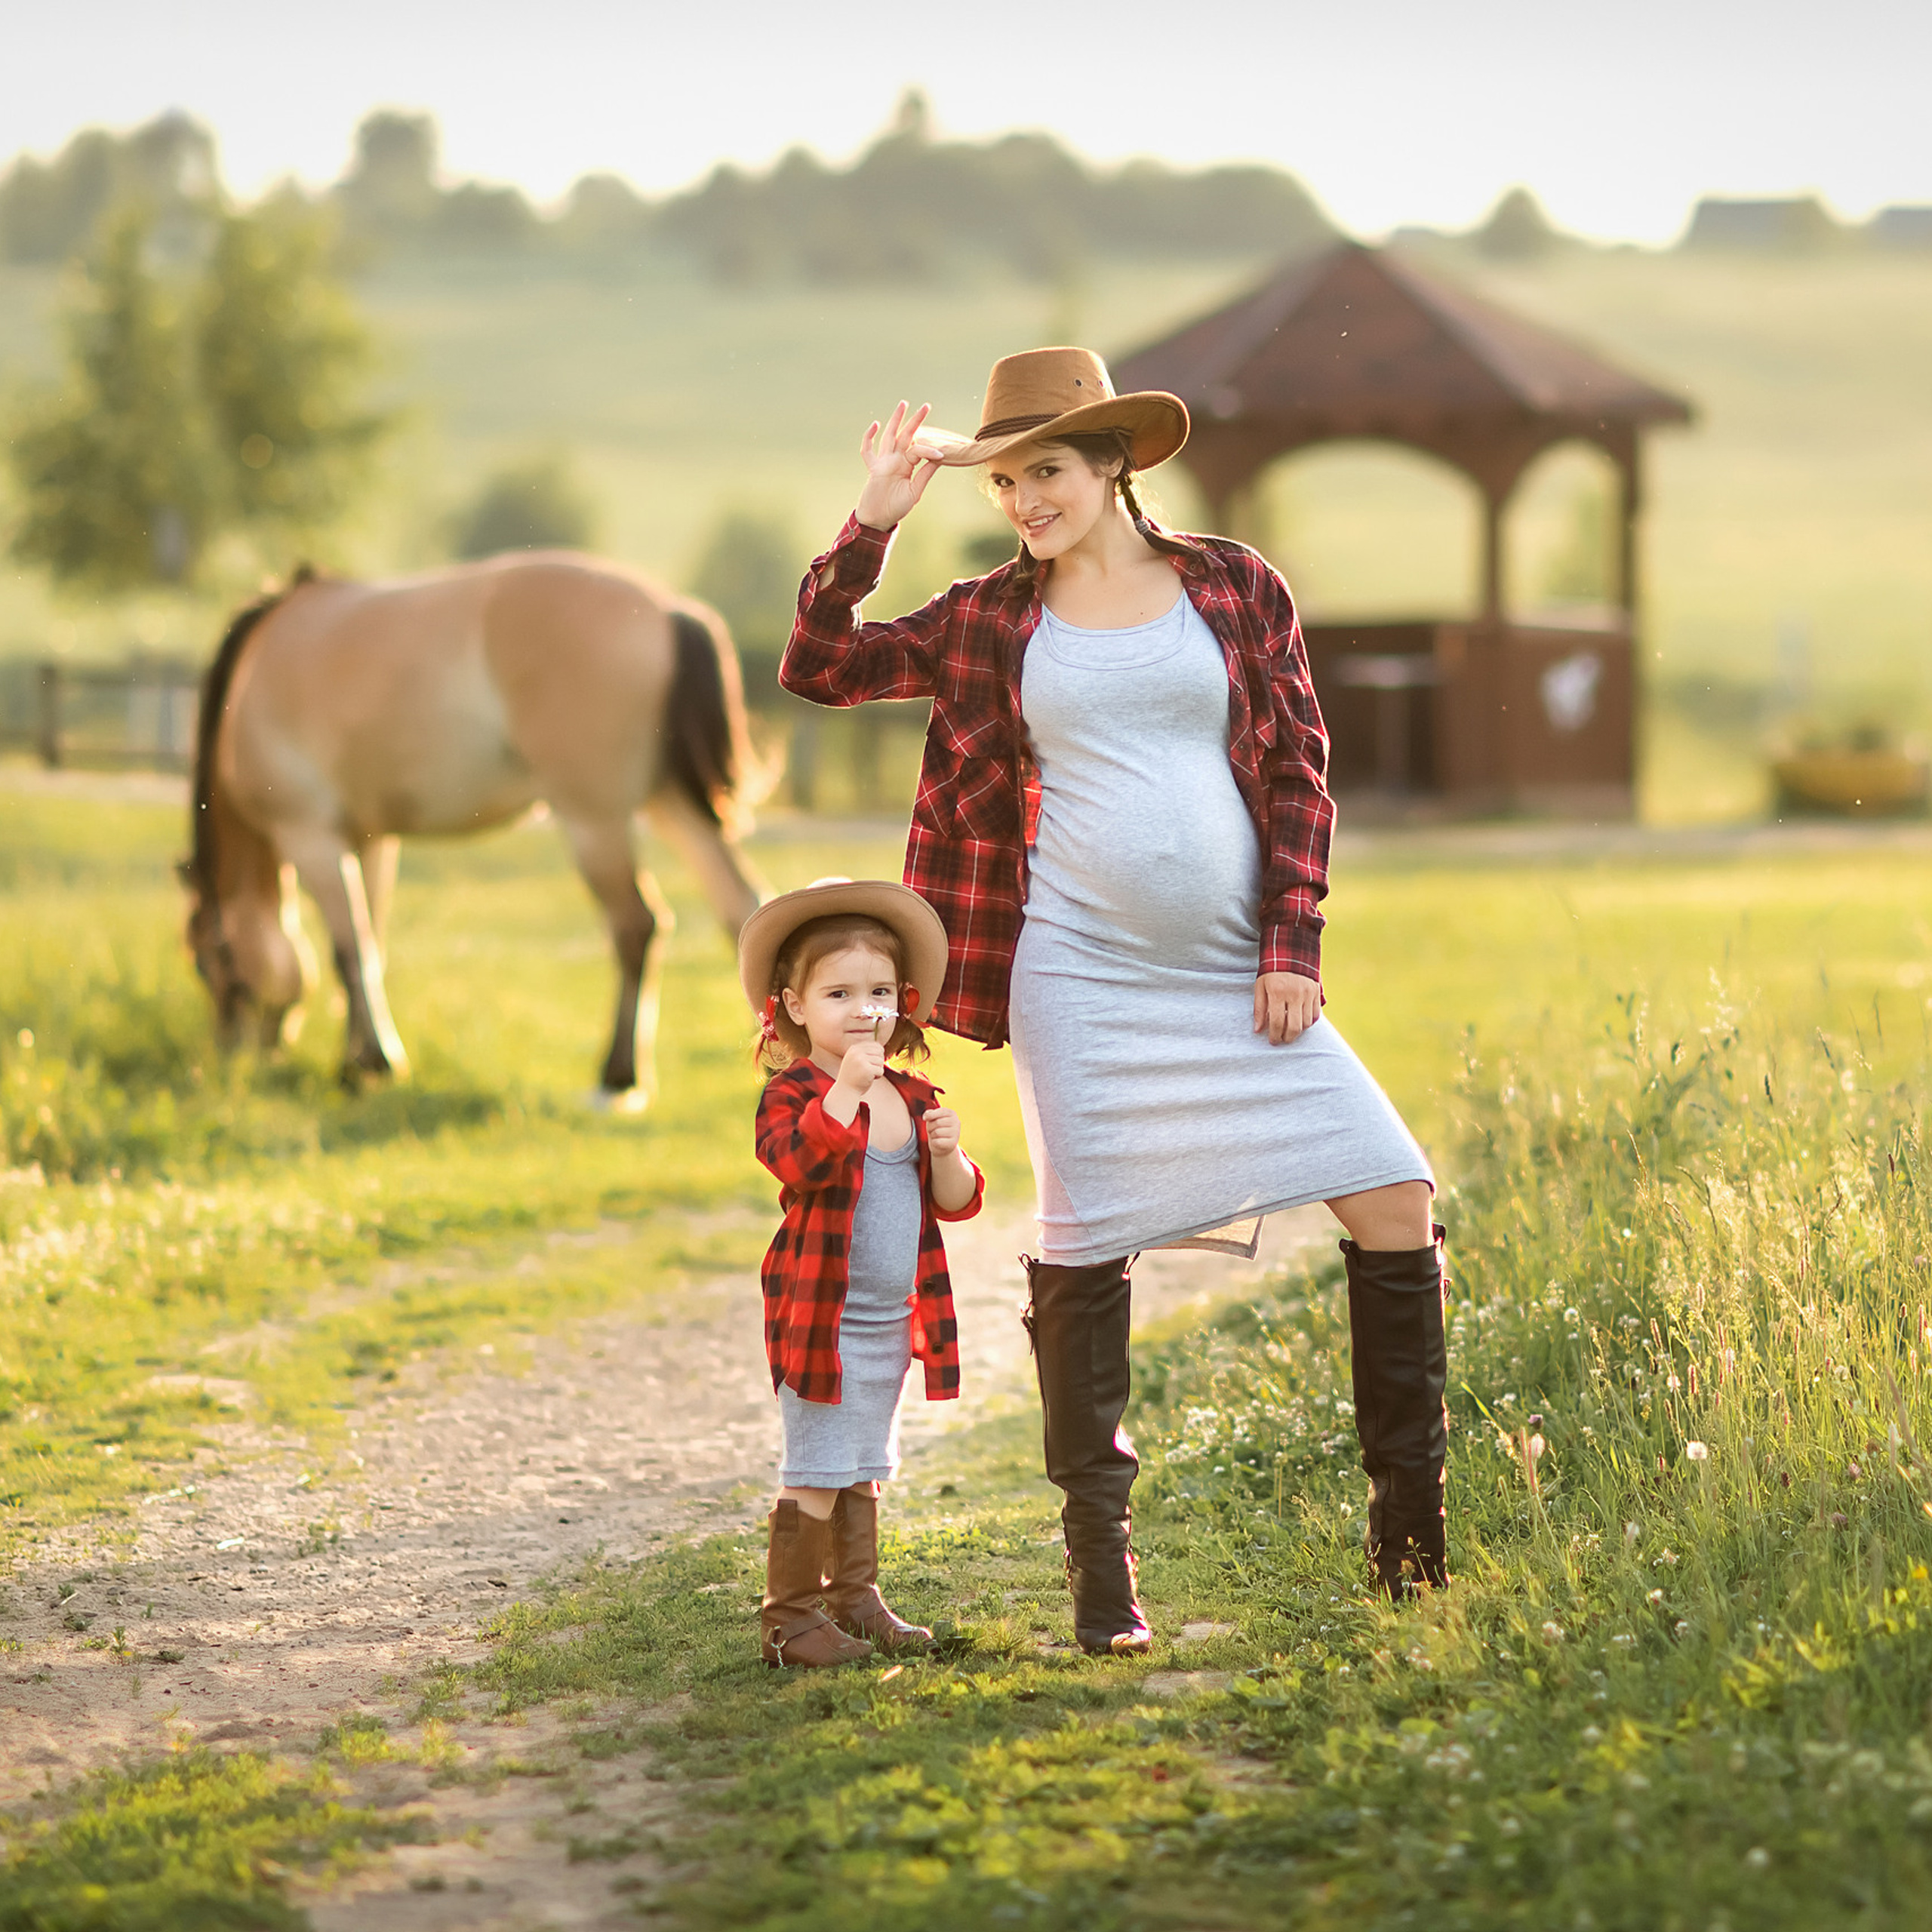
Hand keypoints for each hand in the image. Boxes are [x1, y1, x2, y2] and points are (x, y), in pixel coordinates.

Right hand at [836, 1039, 885, 1095]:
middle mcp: (857, 1052)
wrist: (845, 1091)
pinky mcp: (867, 1069)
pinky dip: (877, 1076)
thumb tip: (882, 1048)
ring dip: (877, 1070)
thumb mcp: (855, 1060)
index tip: (868, 1064)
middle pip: (880, 1052)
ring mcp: (861, 1060)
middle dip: (878, 1062)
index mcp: (854, 1048)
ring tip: (867, 1074)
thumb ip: (866, 1052)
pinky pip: (881, 1070)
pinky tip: (868, 1079)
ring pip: (881, 1061)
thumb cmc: (853, 1077)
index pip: (876, 1045)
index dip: (877, 1055)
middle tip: (868, 1070)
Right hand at [855, 401, 942, 530]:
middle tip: (926, 406)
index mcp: (908, 465)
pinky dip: (869, 438)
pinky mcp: (873, 469)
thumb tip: (939, 458)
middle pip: (906, 435)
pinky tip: (876, 425)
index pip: (918, 449)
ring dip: (896, 420)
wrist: (879, 519)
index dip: (928, 450)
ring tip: (903, 404)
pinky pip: (868, 451)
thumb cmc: (896, 508)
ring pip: (890, 437)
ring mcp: (883, 462)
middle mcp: (896, 460)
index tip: (942, 455)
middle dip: (915, 420)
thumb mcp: (915, 491)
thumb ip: (925, 474)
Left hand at [924, 1106, 960, 1158]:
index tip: (925, 1118)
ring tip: (936, 1136)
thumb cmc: (937, 1129)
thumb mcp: (932, 1119)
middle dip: (930, 1127)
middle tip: (932, 1130)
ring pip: (936, 1132)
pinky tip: (938, 1142)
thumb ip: (929, 1114)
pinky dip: (933, 1142)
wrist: (943, 1146)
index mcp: (952, 1113)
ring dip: (932, 1135)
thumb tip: (926, 1115)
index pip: (939, 1111)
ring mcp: (956, 1133)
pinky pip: (937, 1142)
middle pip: (937, 1122)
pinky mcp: (953, 1143)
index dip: (929, 1115)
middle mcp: (956, 1122)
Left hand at [1253, 971, 1320, 1045]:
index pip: (1276, 1022)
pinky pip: (1315, 1015)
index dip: (1274, 1035)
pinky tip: (1300, 1021)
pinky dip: (1308, 1022)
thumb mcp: (1260, 987)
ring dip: (1298, 1031)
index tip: (1272, 1041)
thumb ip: (1259, 1009)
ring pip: (1306, 1023)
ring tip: (1289, 1031)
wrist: (1290, 955)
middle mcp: (1295, 994)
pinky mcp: (1316, 993)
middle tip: (1281, 1039)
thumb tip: (1257, 1030)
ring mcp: (1308, 993)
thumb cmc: (1271, 973)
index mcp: (1278, 992)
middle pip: (1294, 1027)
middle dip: (1287, 1038)